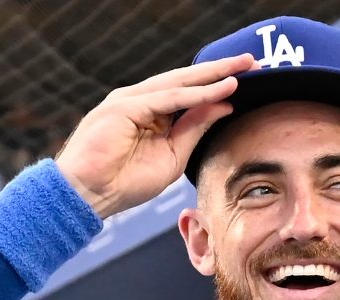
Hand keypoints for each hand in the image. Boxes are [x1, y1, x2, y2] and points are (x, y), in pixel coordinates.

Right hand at [55, 53, 254, 218]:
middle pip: (185, 80)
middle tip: (251, 61)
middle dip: (220, 70)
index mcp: (149, 113)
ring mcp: (129, 100)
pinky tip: (219, 89)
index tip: (247, 79)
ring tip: (241, 68)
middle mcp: (139, 101)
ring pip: (178, 83)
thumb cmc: (124, 183)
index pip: (188, 92)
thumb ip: (195, 129)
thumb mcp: (172, 156)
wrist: (88, 196)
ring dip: (212, 75)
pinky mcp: (123, 106)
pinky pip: (167, 98)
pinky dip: (195, 94)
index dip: (216, 85)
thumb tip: (225, 105)